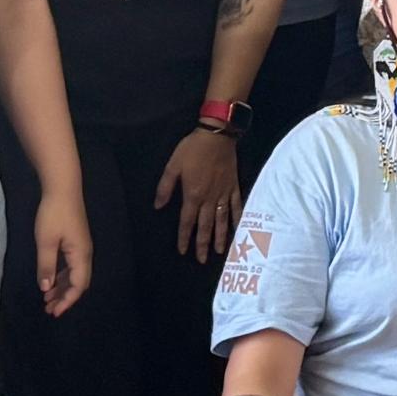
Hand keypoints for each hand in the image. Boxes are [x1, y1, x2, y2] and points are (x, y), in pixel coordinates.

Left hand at [31, 185, 92, 316]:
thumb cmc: (54, 214)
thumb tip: (46, 289)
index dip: (67, 300)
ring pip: (74, 275)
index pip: (78, 285)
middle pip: (78, 282)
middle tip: (48, 309)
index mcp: (80, 255)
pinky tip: (51, 280)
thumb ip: (46, 266)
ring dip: (62, 288)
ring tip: (47, 299)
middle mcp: (85, 254)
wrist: (63, 189)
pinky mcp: (76, 242)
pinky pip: (71, 266)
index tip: (54, 312)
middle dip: (65, 297)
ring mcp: (81, 248)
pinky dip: (62, 276)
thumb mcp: (46, 242)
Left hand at [155, 129, 244, 260]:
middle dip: (203, 244)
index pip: (187, 221)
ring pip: (222, 220)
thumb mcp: (173, 166)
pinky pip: (236, 206)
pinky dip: (237, 218)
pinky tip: (238, 229)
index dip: (184, 237)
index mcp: (193, 194)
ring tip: (220, 252)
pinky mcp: (233, 187)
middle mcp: (209, 198)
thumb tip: (157, 206)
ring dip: (220, 237)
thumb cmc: (193, 149)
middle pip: (205, 226)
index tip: (183, 251)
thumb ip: (165, 187)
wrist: (217, 136)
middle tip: (202, 260)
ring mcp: (223, 193)